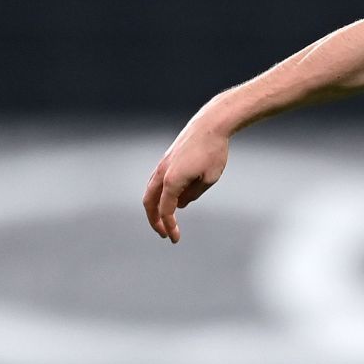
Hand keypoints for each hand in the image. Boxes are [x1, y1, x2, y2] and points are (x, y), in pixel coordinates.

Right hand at [142, 122, 229, 241]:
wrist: (210, 125)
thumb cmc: (213, 152)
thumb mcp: (209, 179)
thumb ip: (193, 195)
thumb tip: (181, 204)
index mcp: (172, 181)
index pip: (165, 210)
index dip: (169, 226)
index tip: (175, 239)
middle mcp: (162, 173)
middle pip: (149, 202)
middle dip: (154, 220)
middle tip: (164, 234)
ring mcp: (162, 165)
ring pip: (150, 191)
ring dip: (154, 207)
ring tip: (165, 220)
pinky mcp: (166, 160)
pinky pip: (157, 182)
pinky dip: (159, 195)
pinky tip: (172, 201)